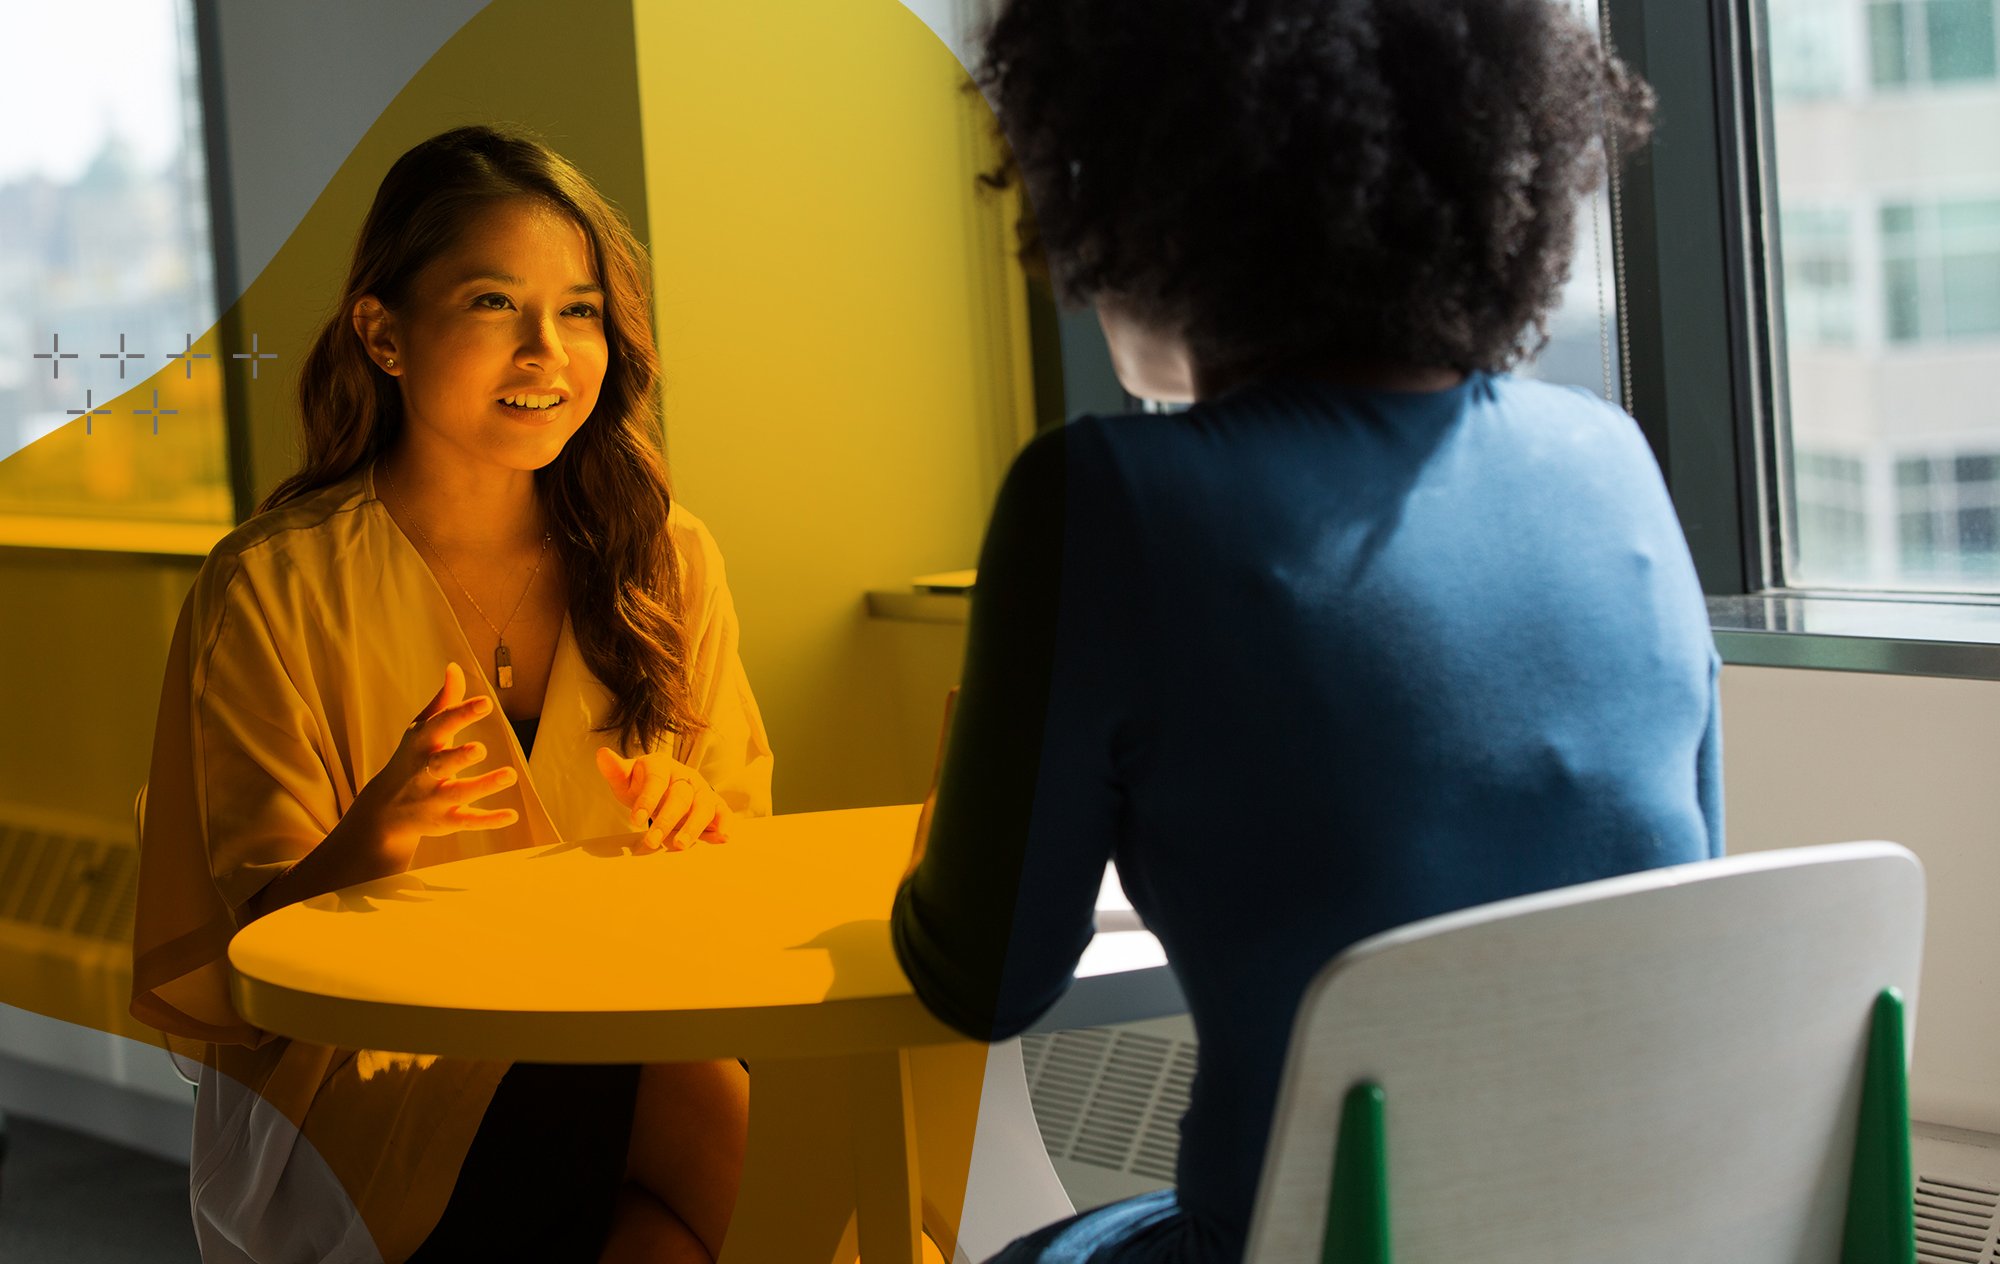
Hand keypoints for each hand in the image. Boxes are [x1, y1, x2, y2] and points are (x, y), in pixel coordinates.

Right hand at [363, 661, 520, 850]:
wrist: (383, 810)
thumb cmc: (411, 758)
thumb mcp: (421, 729)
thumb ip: (443, 701)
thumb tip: (455, 667)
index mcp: (421, 744)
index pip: (440, 725)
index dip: (462, 714)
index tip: (485, 703)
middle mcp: (425, 772)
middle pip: (442, 763)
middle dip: (459, 756)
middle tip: (481, 749)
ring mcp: (435, 798)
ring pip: (459, 793)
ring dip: (484, 785)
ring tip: (510, 775)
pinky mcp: (445, 821)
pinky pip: (467, 822)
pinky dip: (489, 820)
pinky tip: (512, 815)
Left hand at [595, 747, 729, 851]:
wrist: (665, 787)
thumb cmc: (643, 785)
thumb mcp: (627, 779)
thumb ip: (615, 771)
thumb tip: (602, 754)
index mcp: (661, 766)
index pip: (656, 781)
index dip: (647, 800)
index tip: (635, 820)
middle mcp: (685, 776)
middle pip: (680, 796)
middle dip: (666, 820)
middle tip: (651, 842)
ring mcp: (701, 791)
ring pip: (702, 807)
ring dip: (693, 827)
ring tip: (679, 845)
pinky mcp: (714, 805)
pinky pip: (723, 813)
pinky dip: (724, 825)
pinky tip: (722, 838)